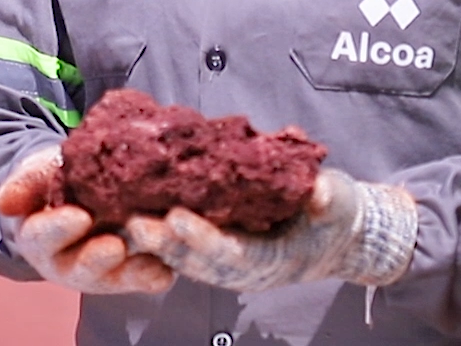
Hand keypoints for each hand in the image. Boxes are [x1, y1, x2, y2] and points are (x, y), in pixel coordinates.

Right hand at [0, 146, 173, 294]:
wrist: (90, 183)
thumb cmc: (59, 177)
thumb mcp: (41, 170)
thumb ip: (26, 183)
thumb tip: (4, 202)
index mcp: (38, 237)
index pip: (42, 236)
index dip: (59, 229)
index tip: (80, 217)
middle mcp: (67, 260)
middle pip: (78, 267)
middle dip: (96, 259)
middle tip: (115, 246)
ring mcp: (100, 269)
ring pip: (113, 278)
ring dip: (132, 272)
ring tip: (152, 262)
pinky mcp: (130, 270)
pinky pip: (142, 278)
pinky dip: (154, 275)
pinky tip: (167, 271)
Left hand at [124, 168, 417, 292]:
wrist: (335, 233)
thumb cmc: (336, 214)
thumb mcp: (338, 201)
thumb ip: (327, 198)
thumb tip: (318, 191)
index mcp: (272, 260)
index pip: (231, 253)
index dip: (202, 237)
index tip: (176, 217)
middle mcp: (244, 269)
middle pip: (197, 261)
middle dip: (164, 243)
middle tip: (134, 221)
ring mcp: (227, 264)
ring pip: (183, 257)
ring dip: (154, 241)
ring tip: (123, 217)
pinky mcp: (216, 249)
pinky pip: (182, 246)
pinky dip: (159, 232)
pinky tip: (133, 208)